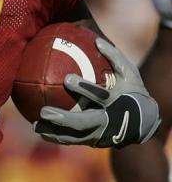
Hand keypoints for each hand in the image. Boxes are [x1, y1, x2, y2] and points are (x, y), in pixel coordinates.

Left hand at [34, 38, 160, 147]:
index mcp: (117, 102)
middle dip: (65, 119)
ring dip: (55, 132)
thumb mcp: (129, 72)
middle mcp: (109, 121)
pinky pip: (73, 140)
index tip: (67, 78)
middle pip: (85, 122)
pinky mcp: (94, 141)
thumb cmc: (132, 90)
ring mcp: (101, 134)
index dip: (85, 88)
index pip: (100, 95)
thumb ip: (114, 56)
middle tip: (44, 111)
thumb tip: (97, 40)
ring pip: (76, 136)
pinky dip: (57, 137)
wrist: (145, 120)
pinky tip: (41, 131)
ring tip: (36, 125)